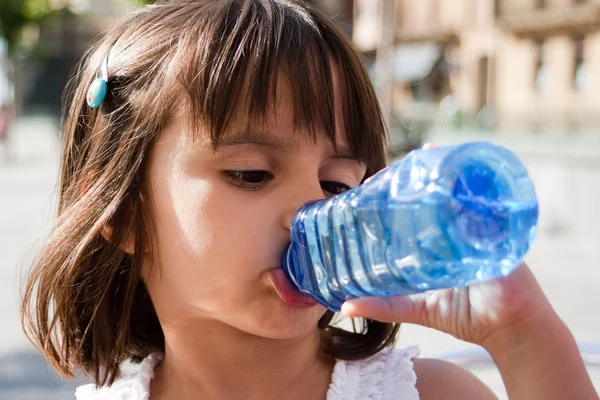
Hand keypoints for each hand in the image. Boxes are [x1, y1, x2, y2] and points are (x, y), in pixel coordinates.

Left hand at [341, 144, 555, 349]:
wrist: (510, 329)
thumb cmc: (466, 316)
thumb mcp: (417, 309)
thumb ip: (384, 306)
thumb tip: (346, 306)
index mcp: (435, 244)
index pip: (411, 213)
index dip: (393, 198)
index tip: (370, 186)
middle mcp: (455, 231)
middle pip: (434, 197)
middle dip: (416, 178)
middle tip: (393, 168)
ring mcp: (478, 228)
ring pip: (459, 192)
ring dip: (444, 172)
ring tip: (424, 154)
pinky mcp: (498, 230)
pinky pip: (489, 200)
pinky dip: (477, 182)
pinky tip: (462, 164)